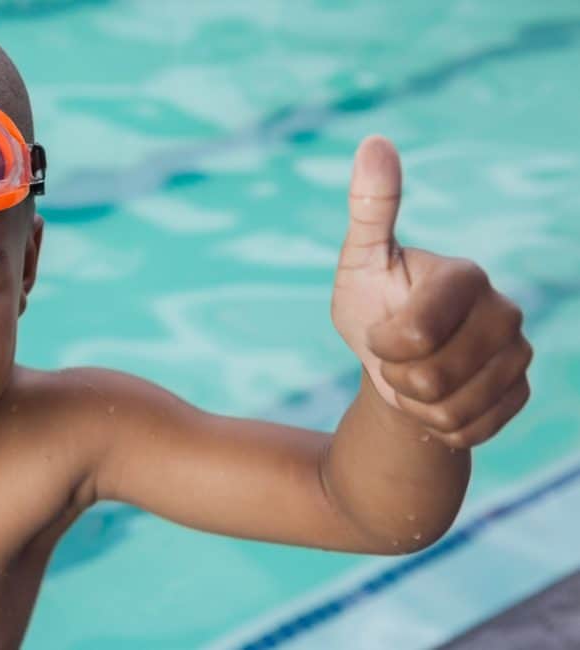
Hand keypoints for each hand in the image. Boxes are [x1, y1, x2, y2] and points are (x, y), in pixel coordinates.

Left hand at [330, 136, 532, 447]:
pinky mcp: (521, 392)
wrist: (393, 365)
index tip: (377, 332)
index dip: (384, 344)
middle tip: (394, 357)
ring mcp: (519, 355)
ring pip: (451, 407)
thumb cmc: (372, 305)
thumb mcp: (360, 261)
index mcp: (465, 275)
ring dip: (414, 403)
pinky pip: (469, 430)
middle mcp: (504, 311)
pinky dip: (438, 425)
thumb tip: (374, 140)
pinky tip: (435, 401)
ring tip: (413, 377)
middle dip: (396, 376)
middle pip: (434, 375)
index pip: (419, 332)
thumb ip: (371, 207)